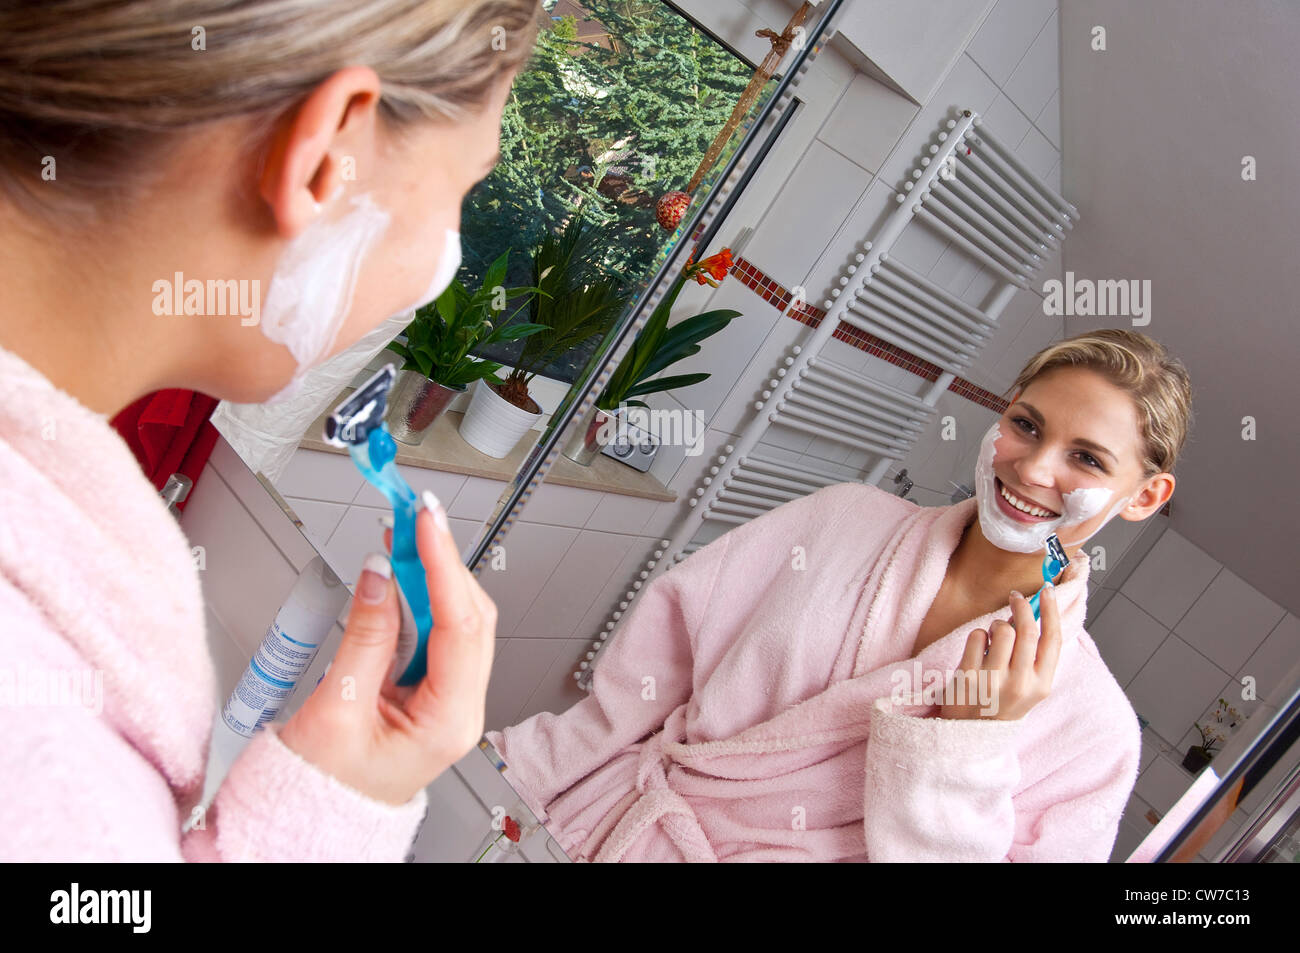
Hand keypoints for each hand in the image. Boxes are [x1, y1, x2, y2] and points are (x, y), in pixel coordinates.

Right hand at [277, 498, 497, 804]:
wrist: (310, 821)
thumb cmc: (321, 790)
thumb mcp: (336, 709)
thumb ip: (364, 636)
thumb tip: (380, 575)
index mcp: (449, 722)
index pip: (462, 626)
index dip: (444, 566)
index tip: (427, 523)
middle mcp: (460, 709)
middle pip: (470, 617)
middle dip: (442, 561)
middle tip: (415, 516)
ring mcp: (449, 699)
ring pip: (456, 619)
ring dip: (431, 574)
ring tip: (405, 533)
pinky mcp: (431, 689)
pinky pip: (436, 632)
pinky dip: (419, 597)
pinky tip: (402, 572)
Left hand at [937, 586, 1060, 720]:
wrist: (969, 734)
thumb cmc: (1000, 704)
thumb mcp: (1028, 686)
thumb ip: (1033, 656)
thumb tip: (1032, 612)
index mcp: (1041, 686)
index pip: (1053, 640)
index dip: (1051, 611)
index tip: (1047, 592)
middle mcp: (1020, 684)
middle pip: (1027, 630)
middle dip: (1022, 606)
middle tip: (1016, 597)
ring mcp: (994, 681)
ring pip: (1001, 629)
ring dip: (996, 624)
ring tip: (992, 637)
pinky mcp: (969, 677)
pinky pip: (976, 637)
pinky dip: (977, 636)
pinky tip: (977, 651)